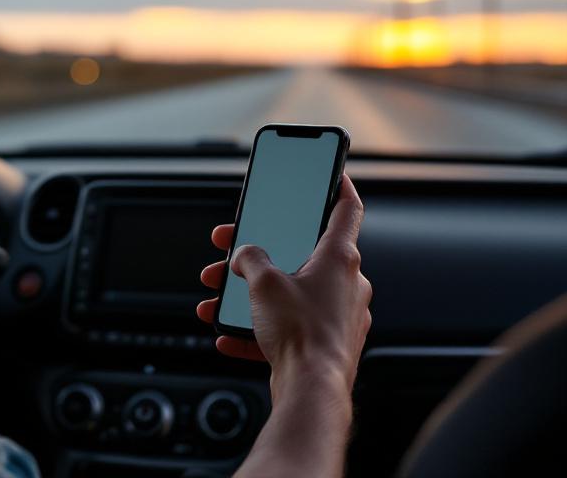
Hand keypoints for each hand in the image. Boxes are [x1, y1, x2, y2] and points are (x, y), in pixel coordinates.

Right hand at [196, 175, 371, 387]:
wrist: (312, 391)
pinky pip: (290, 327)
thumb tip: (245, 256)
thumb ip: (250, 260)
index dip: (338, 186)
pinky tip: (230, 334)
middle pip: (303, 255)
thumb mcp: (263, 283)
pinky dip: (259, 328)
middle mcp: (347, 284)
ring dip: (254, 295)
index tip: (332, 174)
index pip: (347, 209)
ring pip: (291, 294)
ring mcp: (339, 316)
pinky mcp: (328, 345)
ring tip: (219, 301)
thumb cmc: (302, 334)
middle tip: (234, 251)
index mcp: (340, 258)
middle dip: (262, 254)